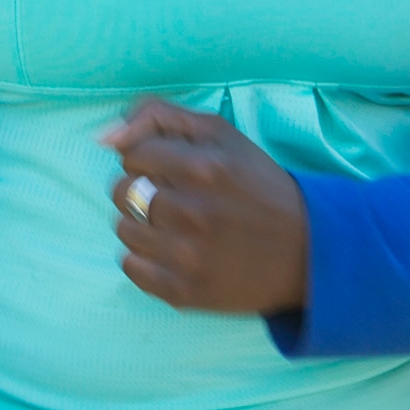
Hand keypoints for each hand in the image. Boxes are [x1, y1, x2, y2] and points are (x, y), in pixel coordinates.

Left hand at [102, 99, 310, 315]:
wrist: (307, 254)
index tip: (173, 169)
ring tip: (176, 225)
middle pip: (121, 191)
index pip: (132, 155)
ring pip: (123, 229)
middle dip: (142, 189)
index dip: (149, 159)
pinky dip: (145, 258)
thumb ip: (157, 117)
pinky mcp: (184, 292)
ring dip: (142, 224)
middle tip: (174, 197)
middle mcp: (194, 213)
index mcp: (206, 168)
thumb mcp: (220, 133)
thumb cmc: (259, 186)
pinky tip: (173, 252)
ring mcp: (187, 257)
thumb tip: (103, 137)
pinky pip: (131, 267)